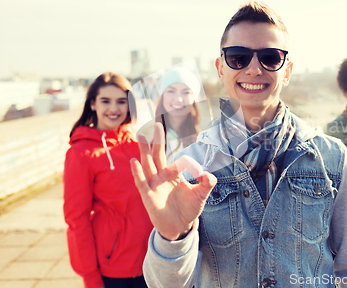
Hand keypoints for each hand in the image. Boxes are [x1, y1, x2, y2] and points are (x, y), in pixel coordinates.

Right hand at [131, 123, 216, 240]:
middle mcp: (162, 177)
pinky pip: (141, 182)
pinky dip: (137, 172)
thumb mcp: (201, 195)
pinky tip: (134, 161)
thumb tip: (208, 174)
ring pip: (148, 164)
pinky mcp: (147, 196)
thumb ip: (206, 184)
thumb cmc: (188, 209)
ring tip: (142, 136)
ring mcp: (153, 185)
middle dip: (157, 140)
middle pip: (158, 155)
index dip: (188, 164)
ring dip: (145, 150)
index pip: (178, 162)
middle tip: (157, 124)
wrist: (179, 227)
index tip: (199, 173)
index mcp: (174, 174)